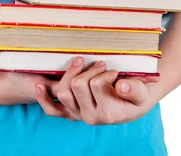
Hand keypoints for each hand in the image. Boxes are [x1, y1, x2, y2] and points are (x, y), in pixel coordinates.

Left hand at [35, 57, 159, 124]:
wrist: (133, 103)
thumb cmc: (139, 94)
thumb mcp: (143, 91)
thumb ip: (134, 89)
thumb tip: (120, 86)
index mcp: (109, 113)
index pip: (97, 84)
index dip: (106, 72)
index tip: (115, 71)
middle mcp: (91, 117)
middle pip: (78, 85)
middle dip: (91, 70)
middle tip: (102, 64)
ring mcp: (79, 115)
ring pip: (65, 90)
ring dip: (73, 72)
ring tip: (84, 63)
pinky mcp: (70, 112)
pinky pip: (52, 110)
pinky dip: (43, 98)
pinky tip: (38, 85)